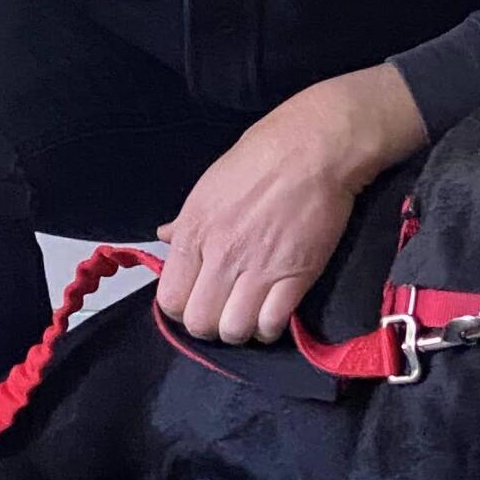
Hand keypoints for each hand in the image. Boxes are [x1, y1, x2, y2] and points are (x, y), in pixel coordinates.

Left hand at [156, 65, 427, 343]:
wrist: (314, 148)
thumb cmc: (261, 156)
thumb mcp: (209, 185)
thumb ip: (186, 220)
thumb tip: (165, 236)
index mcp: (194, 232)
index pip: (170, 299)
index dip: (182, 308)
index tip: (197, 300)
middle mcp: (220, 256)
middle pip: (200, 323)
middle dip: (210, 326)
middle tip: (224, 311)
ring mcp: (258, 269)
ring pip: (234, 331)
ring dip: (241, 330)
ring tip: (250, 315)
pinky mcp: (296, 276)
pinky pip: (273, 324)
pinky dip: (271, 329)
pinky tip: (274, 315)